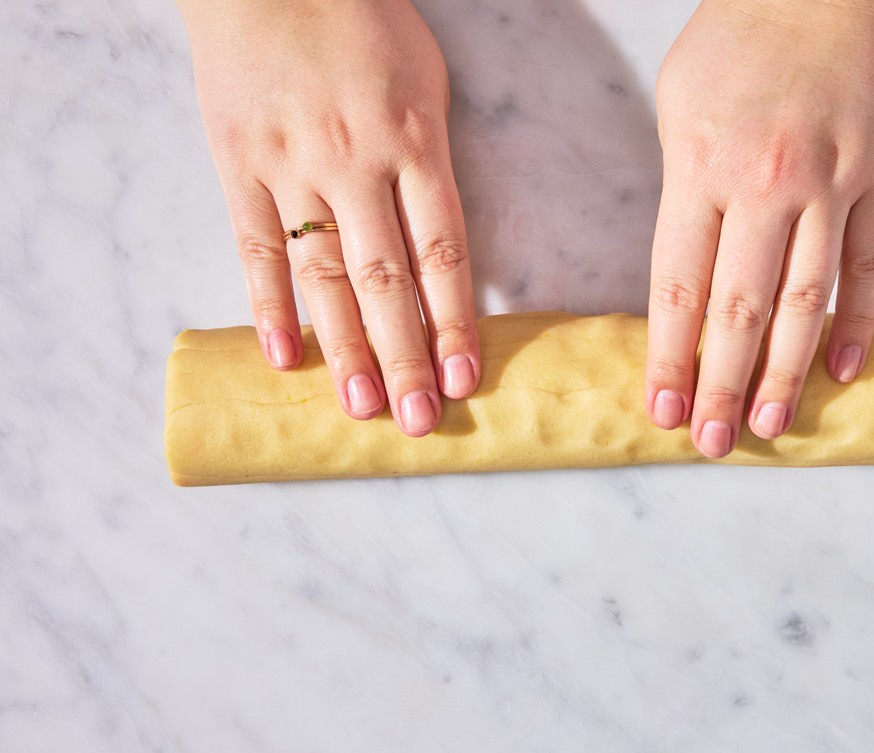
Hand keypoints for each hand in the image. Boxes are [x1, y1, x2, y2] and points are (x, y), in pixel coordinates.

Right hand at [179, 0, 479, 435]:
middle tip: (419, 421)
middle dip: (406, 357)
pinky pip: (253, 247)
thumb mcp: (426, 84)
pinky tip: (284, 359)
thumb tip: (439, 250)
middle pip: (387, 279)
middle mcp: (355, 163)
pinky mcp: (238, 165)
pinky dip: (268, 306)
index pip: (443, 254)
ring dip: (344, 348)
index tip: (465, 380)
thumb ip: (433, 166)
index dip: (455, 323)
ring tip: (362, 408)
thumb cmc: (363, 22)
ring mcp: (291, 167)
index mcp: (415, 142)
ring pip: (323, 275)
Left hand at [646, 0, 873, 456]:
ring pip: (806, 301)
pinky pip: (869, 266)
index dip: (670, 357)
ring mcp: (832, 186)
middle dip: (723, 385)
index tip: (661, 410)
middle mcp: (767, 186)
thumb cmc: (738, 40)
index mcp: (702, 169)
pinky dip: (855, 321)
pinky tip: (839, 369)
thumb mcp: (679, 108)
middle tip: (712, 443)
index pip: (679, 288)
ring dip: (786, 373)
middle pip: (740, 310)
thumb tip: (688, 275)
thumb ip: (682, 192)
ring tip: (770, 427)